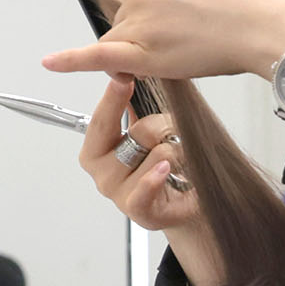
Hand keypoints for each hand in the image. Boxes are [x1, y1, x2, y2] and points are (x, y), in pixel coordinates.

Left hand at [43, 0, 284, 85]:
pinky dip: (71, 60)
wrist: (268, 24)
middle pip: (131, 16)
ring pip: (125, 40)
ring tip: (186, 47)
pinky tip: (51, 62)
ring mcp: (139, 24)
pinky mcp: (141, 55)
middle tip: (197, 30)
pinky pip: (97, 57)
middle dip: (156, 27)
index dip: (167, 4)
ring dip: (145, 47)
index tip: (193, 8)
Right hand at [80, 76, 224, 285]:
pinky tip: (166, 170)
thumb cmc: (164, 166)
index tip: (123, 77)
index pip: (100, 121)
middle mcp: (103, 174)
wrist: (187, 203)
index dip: (113, 98)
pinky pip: (144, 188)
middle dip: (161, 127)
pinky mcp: (140, 211)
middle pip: (136, 134)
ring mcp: (120, 194)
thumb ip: (136, 108)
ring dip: (177, 152)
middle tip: (171, 131)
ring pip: (156, 154)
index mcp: (97, 153)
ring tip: (180, 161)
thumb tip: (131, 73)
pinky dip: (156, 176)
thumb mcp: (148, 131)